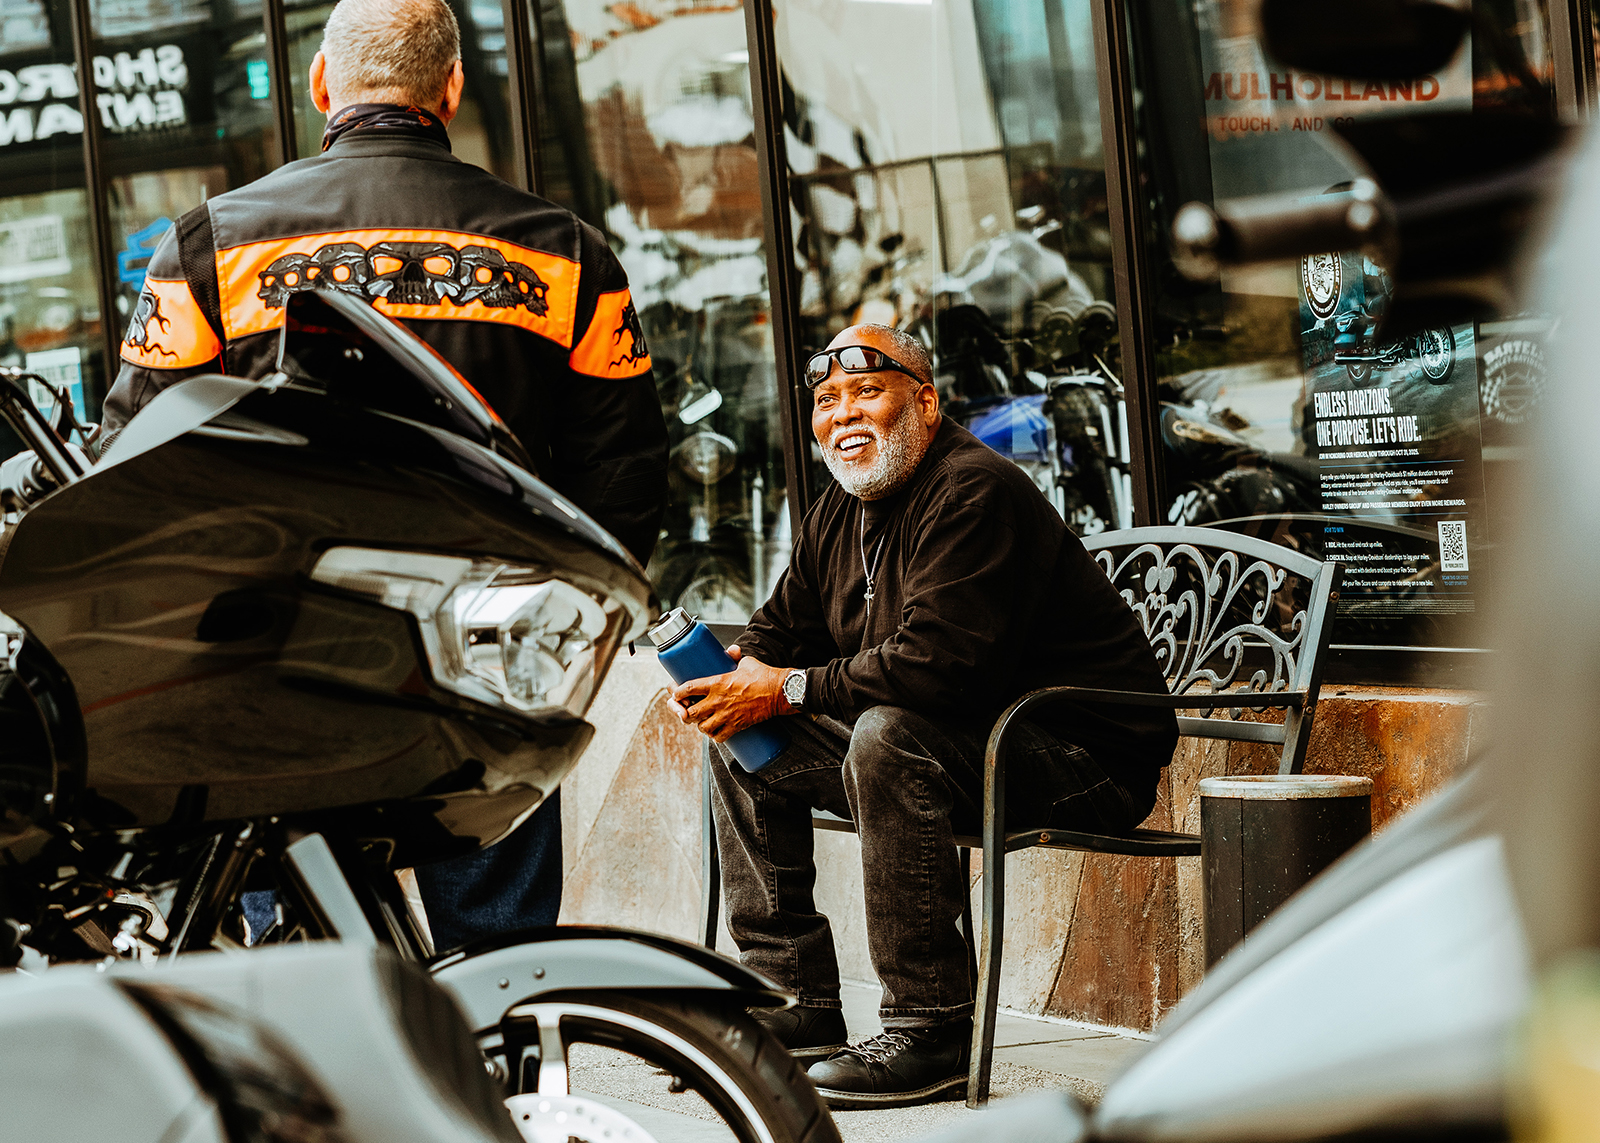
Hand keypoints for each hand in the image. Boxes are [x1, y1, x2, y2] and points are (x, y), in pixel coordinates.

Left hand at [669, 646, 791, 740]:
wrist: (779, 692)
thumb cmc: (764, 675)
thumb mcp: (746, 663)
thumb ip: (734, 659)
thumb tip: (732, 651)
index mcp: (717, 683)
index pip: (688, 688)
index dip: (677, 693)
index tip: (675, 694)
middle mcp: (718, 700)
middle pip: (690, 712)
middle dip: (685, 713)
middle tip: (687, 711)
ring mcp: (726, 715)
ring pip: (702, 727)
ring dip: (700, 726)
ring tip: (703, 722)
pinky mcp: (737, 726)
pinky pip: (719, 737)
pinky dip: (715, 737)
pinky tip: (716, 733)